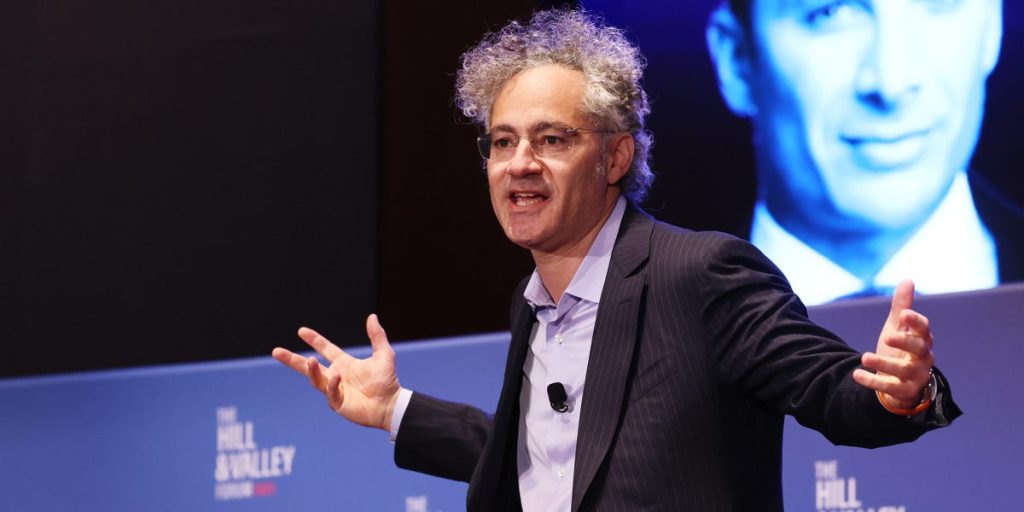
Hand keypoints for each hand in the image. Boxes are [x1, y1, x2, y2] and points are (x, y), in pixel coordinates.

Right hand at [271, 314, 400, 430]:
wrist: (391, 404)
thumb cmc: (388, 381)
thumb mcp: (384, 355)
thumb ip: (377, 336)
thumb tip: (372, 316)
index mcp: (344, 364)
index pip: (325, 349)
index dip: (314, 340)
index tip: (301, 331)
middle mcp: (336, 376)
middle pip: (309, 367)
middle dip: (292, 360)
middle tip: (276, 352)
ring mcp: (335, 390)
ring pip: (316, 379)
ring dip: (311, 370)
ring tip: (310, 360)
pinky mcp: (337, 404)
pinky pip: (329, 392)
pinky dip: (331, 384)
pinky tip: (336, 376)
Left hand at [852, 280, 934, 410]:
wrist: (899, 382)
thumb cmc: (900, 349)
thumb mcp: (898, 327)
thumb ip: (902, 307)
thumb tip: (908, 280)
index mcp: (921, 340)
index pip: (923, 329)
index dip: (916, 322)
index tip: (905, 314)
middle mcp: (922, 358)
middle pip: (918, 348)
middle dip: (904, 341)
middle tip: (887, 336)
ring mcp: (915, 376)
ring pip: (903, 370)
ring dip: (883, 363)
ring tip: (864, 357)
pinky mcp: (904, 391)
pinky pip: (890, 387)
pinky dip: (873, 381)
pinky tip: (856, 374)